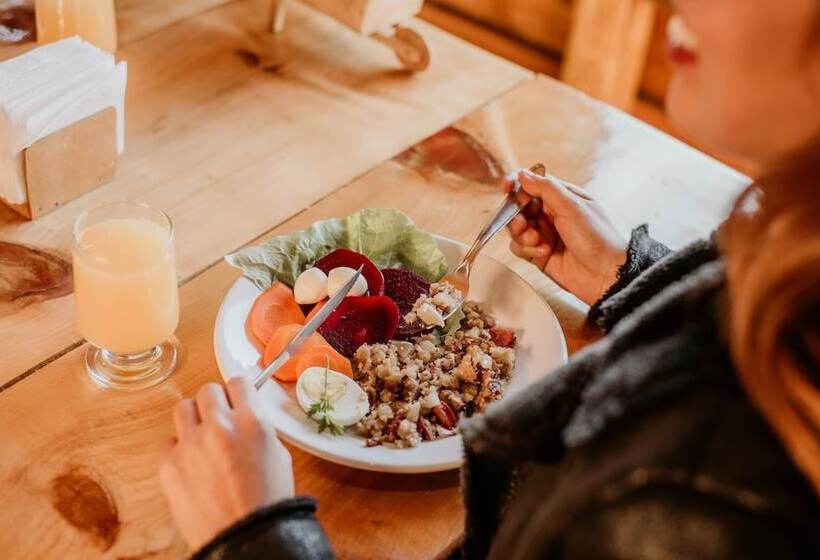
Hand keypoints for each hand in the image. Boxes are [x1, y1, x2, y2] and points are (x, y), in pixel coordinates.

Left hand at [159, 378, 294, 551]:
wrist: (245, 537)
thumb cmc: (267, 502)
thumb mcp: (278, 454)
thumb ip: (257, 427)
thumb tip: (244, 416)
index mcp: (251, 421)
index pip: (238, 382)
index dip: (238, 391)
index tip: (236, 398)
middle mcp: (219, 427)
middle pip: (208, 390)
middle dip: (214, 403)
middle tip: (220, 420)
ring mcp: (191, 445)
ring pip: (182, 408)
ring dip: (193, 418)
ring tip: (202, 437)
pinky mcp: (169, 465)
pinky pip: (168, 441)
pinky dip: (179, 448)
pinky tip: (192, 463)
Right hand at [504, 168, 627, 304]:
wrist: (606, 274)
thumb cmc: (598, 238)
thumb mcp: (572, 206)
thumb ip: (546, 188)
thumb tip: (523, 174)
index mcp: (562, 197)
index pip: (533, 183)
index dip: (517, 183)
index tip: (506, 186)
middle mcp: (552, 214)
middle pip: (519, 207)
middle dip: (517, 214)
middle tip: (523, 223)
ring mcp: (545, 235)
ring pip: (516, 228)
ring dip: (521, 234)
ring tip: (536, 240)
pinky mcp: (539, 254)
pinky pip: (519, 248)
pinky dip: (526, 249)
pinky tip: (543, 251)